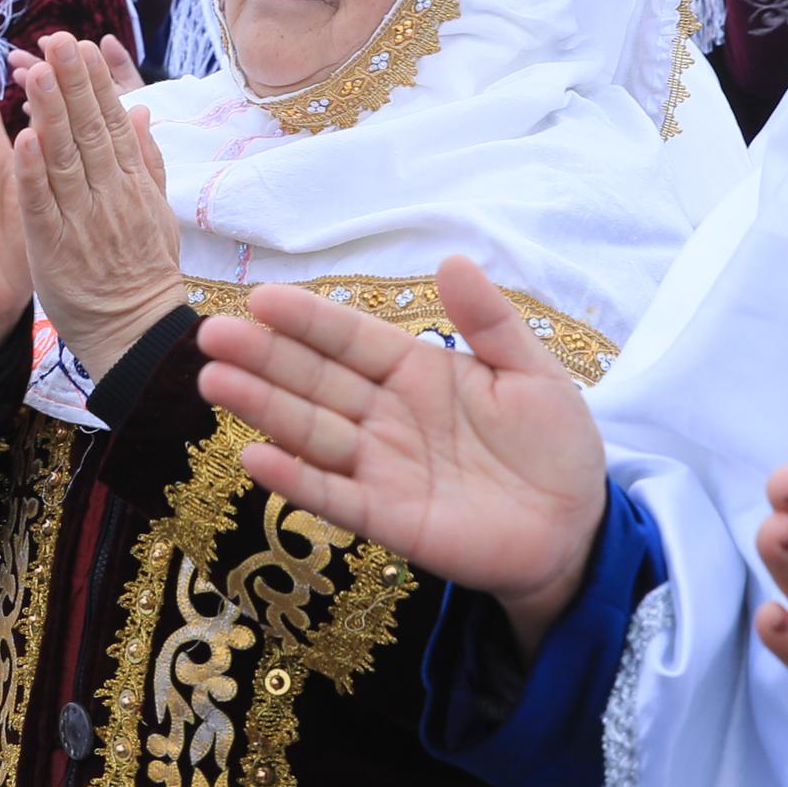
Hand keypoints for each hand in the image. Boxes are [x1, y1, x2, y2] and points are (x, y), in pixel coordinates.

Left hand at [12, 35, 185, 370]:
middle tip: (58, 38)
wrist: (136, 332)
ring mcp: (83, 220)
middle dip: (73, 83)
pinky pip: (43, 205)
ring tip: (36, 71)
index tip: (81, 45)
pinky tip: (23, 139)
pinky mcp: (55, 247)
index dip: (96, 82)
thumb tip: (141, 111)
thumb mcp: (156, 212)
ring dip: (51, 113)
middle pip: (90, 130)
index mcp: (132, 183)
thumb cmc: (142, 271)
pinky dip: (34, 172)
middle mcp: (110, 194)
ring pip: (65, 158)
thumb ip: (146, 160)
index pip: (113, 122)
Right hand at [198, 256, 611, 641]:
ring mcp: (382, 467)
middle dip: (265, 357)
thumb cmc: (554, 445)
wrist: (575, 527)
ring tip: (215, 381)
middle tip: (212, 334)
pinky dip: (296, 480)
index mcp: (416, 372)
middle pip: (316, 380)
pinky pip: (334, 497)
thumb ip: (490, 322)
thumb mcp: (533, 372)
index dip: (308, 320)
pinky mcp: (388, 519)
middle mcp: (386, 416)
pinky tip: (255, 457)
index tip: (261, 297)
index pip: (351, 340)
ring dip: (263, 408)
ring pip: (313, 431)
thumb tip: (452, 259)